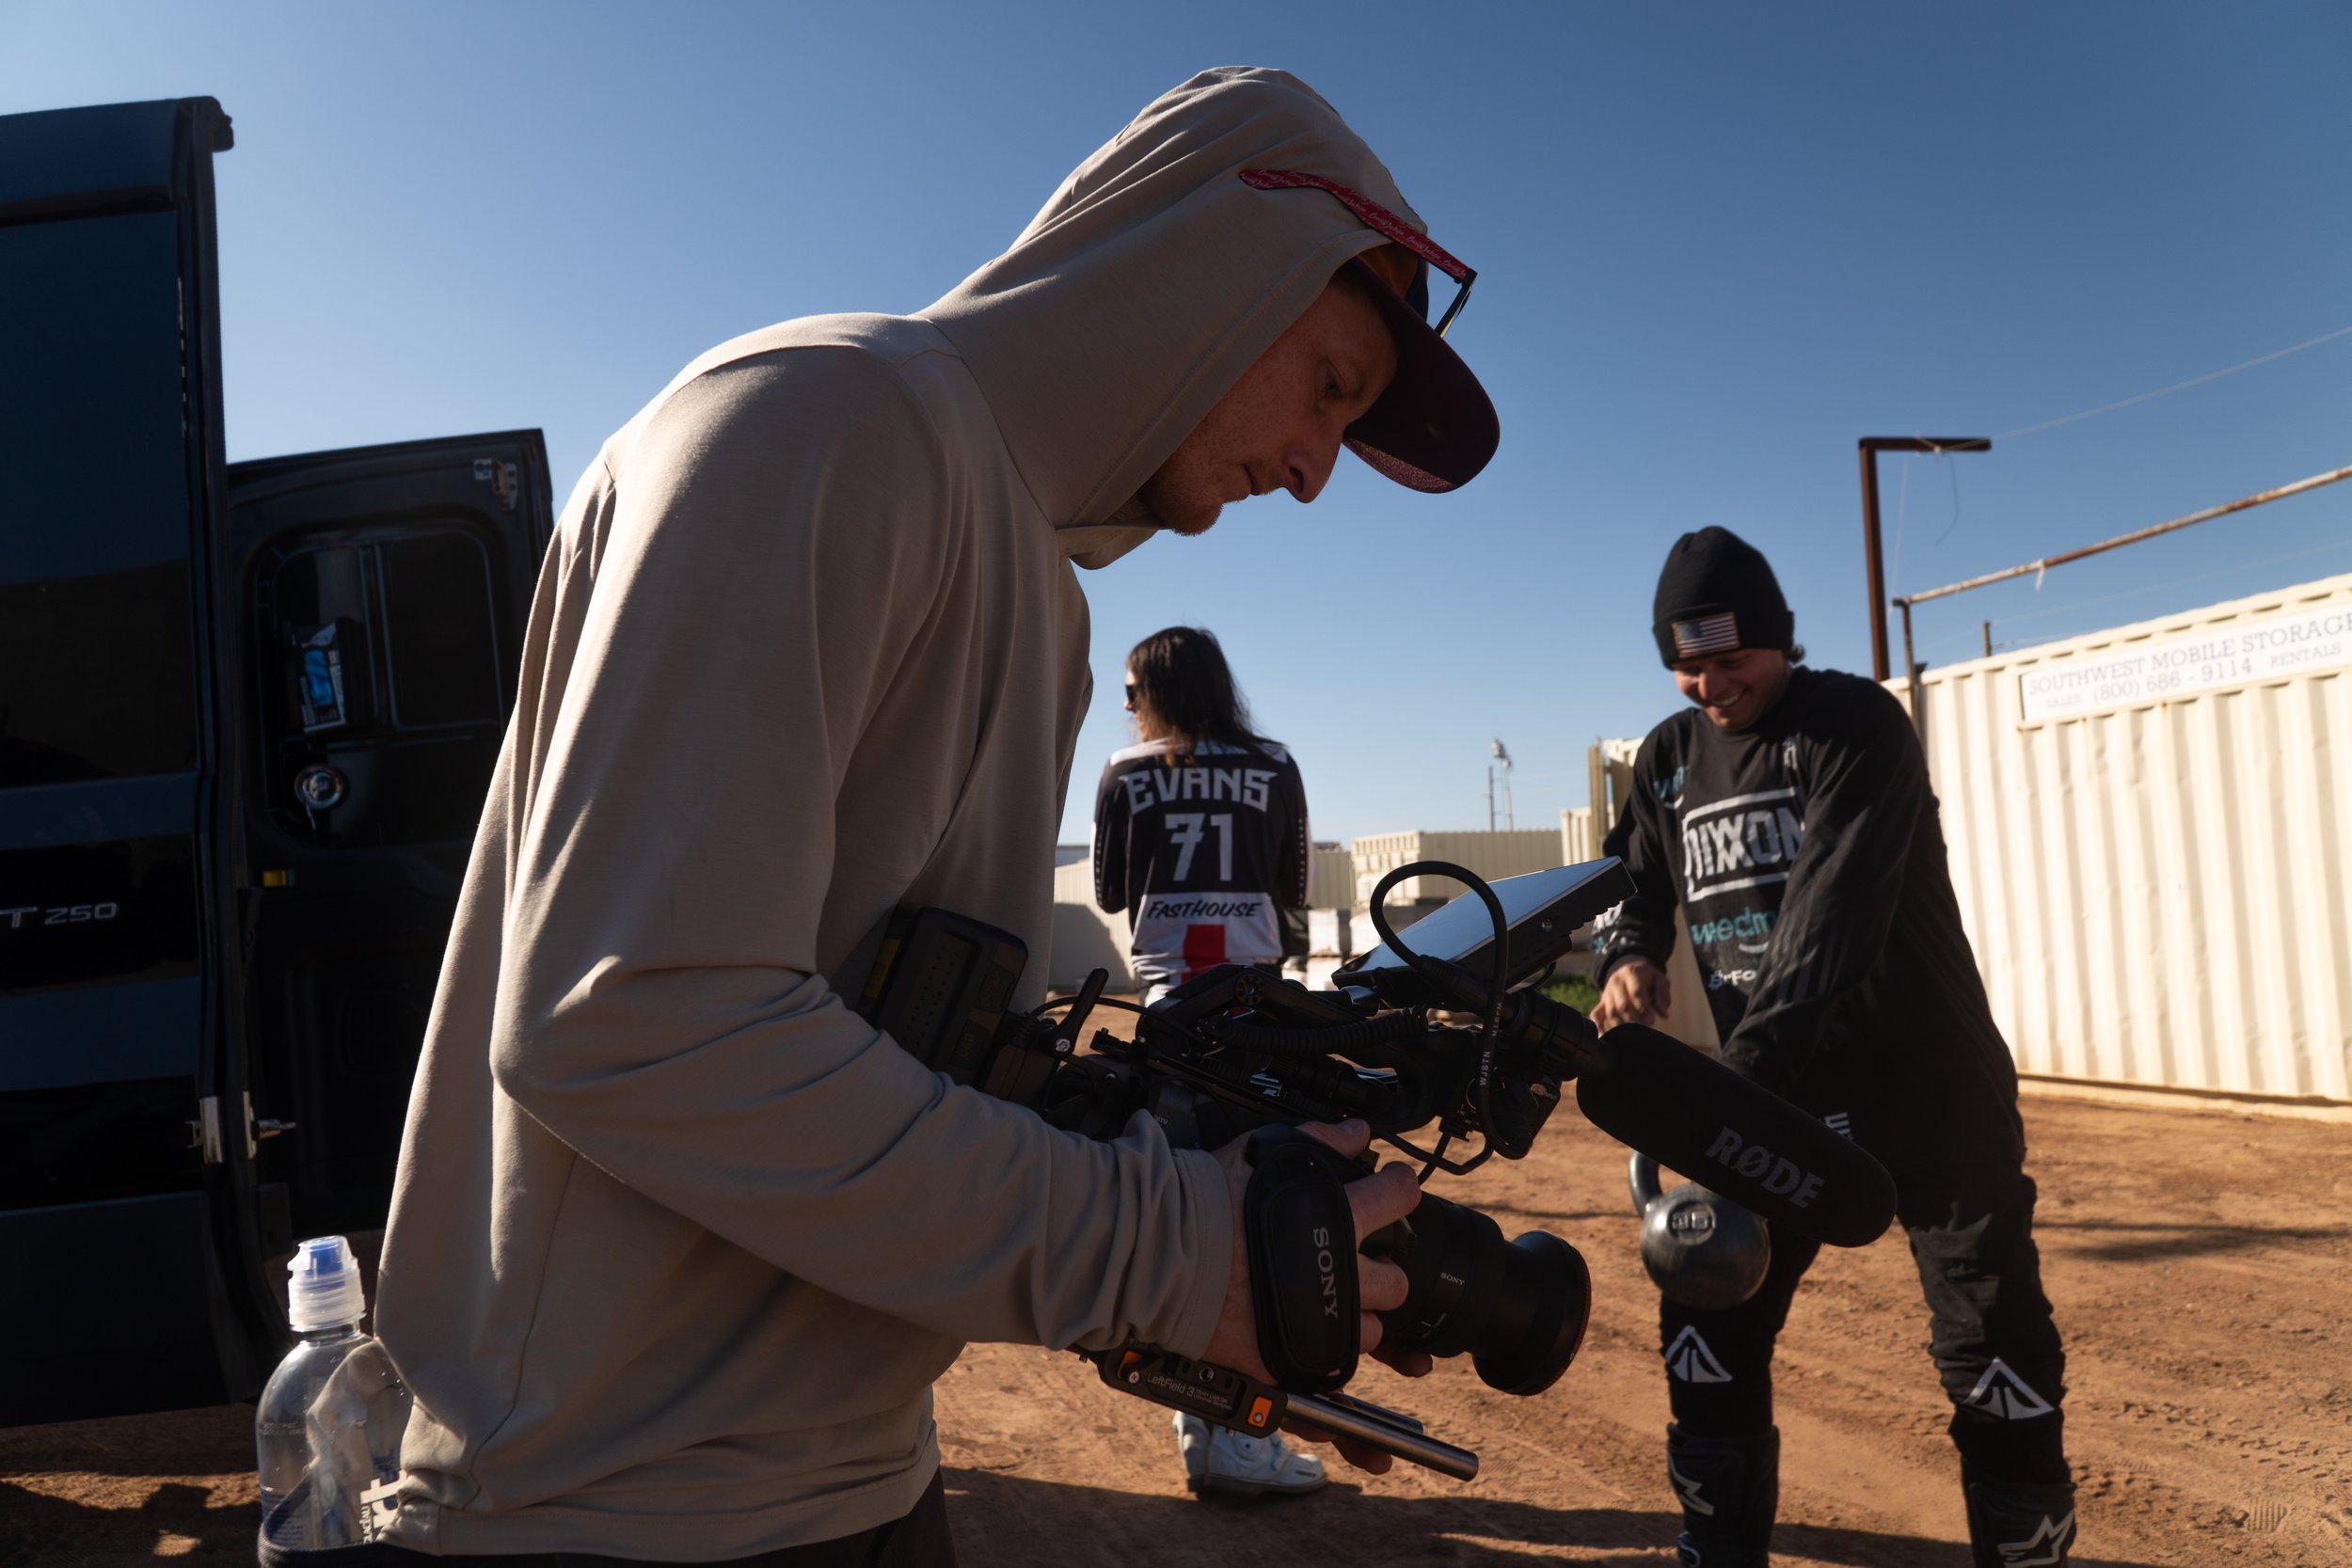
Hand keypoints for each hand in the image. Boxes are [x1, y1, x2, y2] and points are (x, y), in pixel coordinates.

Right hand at [1200, 1120, 1427, 1473]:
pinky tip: (1308, 1330)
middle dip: (1384, 1271)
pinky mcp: (1287, 1358)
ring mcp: (1315, 1321)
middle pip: (1396, 1282)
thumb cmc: (1197, 1202)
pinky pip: (1330, 1368)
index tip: (1396, 1190)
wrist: (1152, 1252)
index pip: (1398, 1199)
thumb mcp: (1259, 1154)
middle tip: (1362, 1263)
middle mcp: (1335, 1272)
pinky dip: (1326, 1351)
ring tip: (1332, 1302)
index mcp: (1334, 1218)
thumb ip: (1316, 1141)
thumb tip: (1355, 1133)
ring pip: (1372, 1333)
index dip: (1401, 1189)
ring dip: (1359, 1318)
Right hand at [1592, 958, 1670, 1031]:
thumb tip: (1664, 1014)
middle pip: (1622, 1004)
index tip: (1652, 1020)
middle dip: (1634, 1019)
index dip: (1644, 1008)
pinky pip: (1596, 1015)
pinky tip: (1602, 1037)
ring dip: (1623, 1025)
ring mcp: (1607, 993)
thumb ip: (1662, 995)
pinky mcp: (1602, 1003)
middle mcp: (1616, 982)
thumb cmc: (1648, 979)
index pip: (1636, 992)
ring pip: (1612, 1012)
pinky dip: (1598, 1026)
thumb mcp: (1659, 980)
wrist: (1630, 971)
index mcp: (1631, 973)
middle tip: (1645, 1028)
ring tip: (1634, 1035)